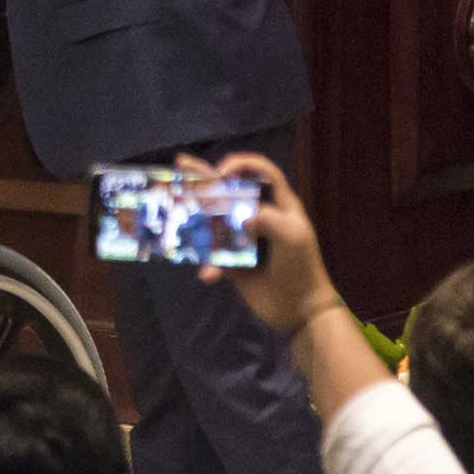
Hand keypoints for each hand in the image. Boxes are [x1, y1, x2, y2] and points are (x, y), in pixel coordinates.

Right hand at [188, 152, 343, 336]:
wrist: (301, 310)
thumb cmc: (302, 267)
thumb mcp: (293, 237)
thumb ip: (269, 219)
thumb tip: (241, 217)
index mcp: (279, 206)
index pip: (262, 172)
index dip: (243, 165)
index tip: (223, 173)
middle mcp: (259, 218)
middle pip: (230, 190)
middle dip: (205, 176)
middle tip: (181, 163)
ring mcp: (244, 240)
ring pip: (214, 220)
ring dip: (194, 214)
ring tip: (171, 203)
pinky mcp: (234, 263)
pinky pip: (213, 258)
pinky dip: (208, 266)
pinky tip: (207, 275)